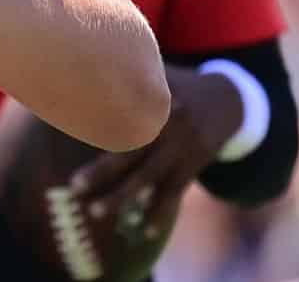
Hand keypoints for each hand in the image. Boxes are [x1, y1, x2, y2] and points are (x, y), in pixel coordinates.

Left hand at [69, 65, 243, 238]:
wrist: (227, 100)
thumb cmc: (177, 84)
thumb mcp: (158, 73)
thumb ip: (128, 72)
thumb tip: (85, 65)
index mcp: (157, 99)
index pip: (123, 114)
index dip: (97, 125)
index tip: (70, 133)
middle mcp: (169, 125)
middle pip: (131, 152)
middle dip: (102, 171)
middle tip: (75, 186)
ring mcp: (182, 149)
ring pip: (148, 178)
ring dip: (122, 197)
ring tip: (95, 212)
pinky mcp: (192, 166)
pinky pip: (173, 193)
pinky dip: (160, 213)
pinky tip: (146, 232)